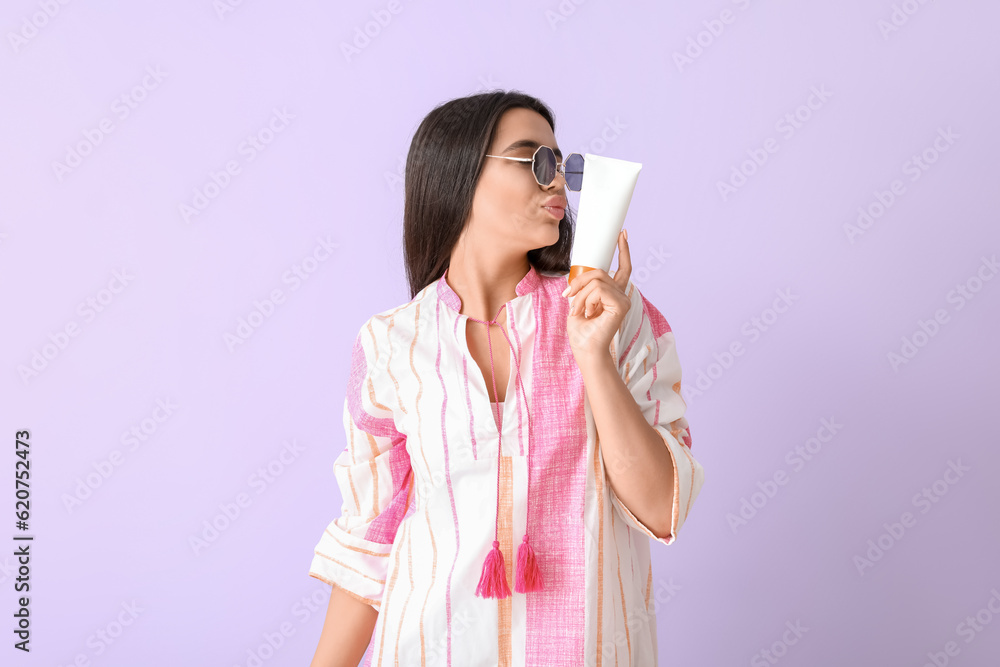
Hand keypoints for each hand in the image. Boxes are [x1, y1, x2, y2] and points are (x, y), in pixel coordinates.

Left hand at [563, 229, 632, 366]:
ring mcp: (623, 300)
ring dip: (580, 295)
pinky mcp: (621, 305)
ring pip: (597, 280)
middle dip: (580, 281)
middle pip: (600, 272)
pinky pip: (599, 290)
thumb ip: (583, 287)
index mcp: (614, 294)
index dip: (623, 250)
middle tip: (567, 295)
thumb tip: (578, 275)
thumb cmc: (581, 331)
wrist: (585, 350)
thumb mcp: (578, 301)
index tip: (622, 234)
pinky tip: (586, 313)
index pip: (622, 268)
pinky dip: (586, 299)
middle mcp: (622, 295)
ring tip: (577, 310)